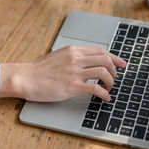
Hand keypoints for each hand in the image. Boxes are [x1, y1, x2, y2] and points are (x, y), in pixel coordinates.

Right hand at [0, 45, 125, 101]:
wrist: (25, 77)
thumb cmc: (38, 70)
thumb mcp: (58, 57)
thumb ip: (72, 57)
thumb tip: (86, 62)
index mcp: (73, 51)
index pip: (101, 50)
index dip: (115, 57)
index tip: (122, 63)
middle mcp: (76, 59)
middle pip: (106, 59)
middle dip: (115, 70)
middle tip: (114, 78)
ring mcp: (74, 72)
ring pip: (104, 72)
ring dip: (111, 82)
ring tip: (108, 88)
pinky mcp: (72, 86)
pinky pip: (96, 88)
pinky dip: (105, 93)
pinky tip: (105, 97)